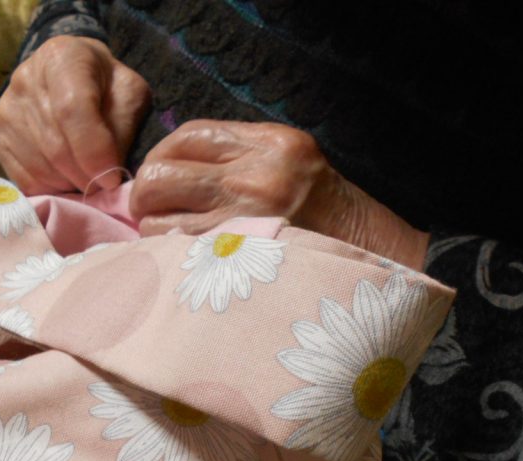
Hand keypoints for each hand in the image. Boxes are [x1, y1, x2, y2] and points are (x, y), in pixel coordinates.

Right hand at [0, 36, 149, 194]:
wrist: (68, 74)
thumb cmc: (105, 85)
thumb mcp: (128, 93)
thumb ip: (124, 126)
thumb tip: (108, 174)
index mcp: (62, 58)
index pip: (72, 110)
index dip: (94, 152)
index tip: (112, 179)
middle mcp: (25, 80)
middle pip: (55, 147)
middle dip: (86, 176)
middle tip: (104, 184)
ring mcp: (6, 110)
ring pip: (40, 169)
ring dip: (70, 185)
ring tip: (87, 178)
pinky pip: (25, 180)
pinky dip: (50, 190)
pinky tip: (66, 179)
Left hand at [129, 120, 427, 269]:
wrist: (378, 261)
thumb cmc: (331, 218)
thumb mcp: (295, 164)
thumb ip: (241, 157)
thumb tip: (174, 169)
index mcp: (272, 143)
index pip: (188, 135)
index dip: (160, 155)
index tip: (159, 177)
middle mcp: (257, 176)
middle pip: (160, 173)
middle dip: (144, 195)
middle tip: (150, 212)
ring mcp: (247, 220)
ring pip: (159, 218)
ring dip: (152, 231)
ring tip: (167, 241)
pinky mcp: (241, 259)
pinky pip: (178, 253)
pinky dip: (167, 257)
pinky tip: (179, 263)